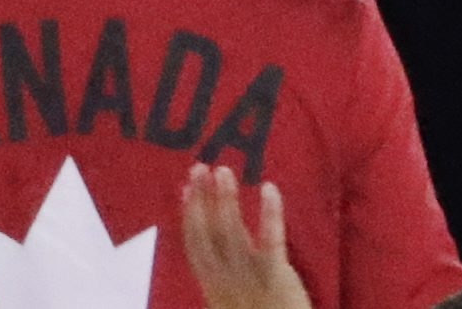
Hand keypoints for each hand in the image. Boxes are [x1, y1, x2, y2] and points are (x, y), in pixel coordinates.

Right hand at [182, 168, 313, 308]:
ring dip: (226, 200)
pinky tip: (269, 187)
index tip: (184, 187)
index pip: (194, 246)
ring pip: (233, 234)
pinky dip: (270, 212)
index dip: (188, 215)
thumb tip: (217, 230)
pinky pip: (271, 240)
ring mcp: (250, 279)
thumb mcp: (232, 300)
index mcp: (212, 288)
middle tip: (199, 167)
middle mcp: (225, 281)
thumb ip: (226, 270)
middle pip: (208, 235)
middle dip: (201, 201)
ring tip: (224, 171)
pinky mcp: (277, 277)